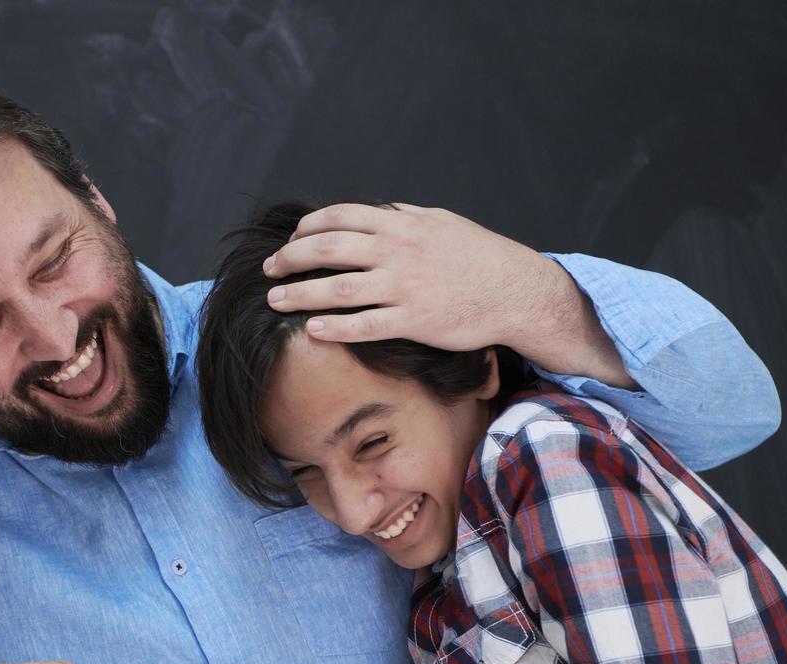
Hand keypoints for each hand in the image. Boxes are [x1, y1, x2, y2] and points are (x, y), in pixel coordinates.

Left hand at [262, 203, 631, 385]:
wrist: (516, 289)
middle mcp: (397, 251)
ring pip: (338, 288)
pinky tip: (313, 329)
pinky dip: (334, 327)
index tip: (292, 239)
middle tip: (270, 269)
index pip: (340, 217)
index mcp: (401, 224)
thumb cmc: (477, 256)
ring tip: (275, 300)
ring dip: (299, 293)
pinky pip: (364, 325)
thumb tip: (374, 211)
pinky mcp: (413, 321)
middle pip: (328, 249)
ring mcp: (403, 287)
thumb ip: (403, 216)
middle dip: (291, 258)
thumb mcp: (439, 221)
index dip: (308, 228)